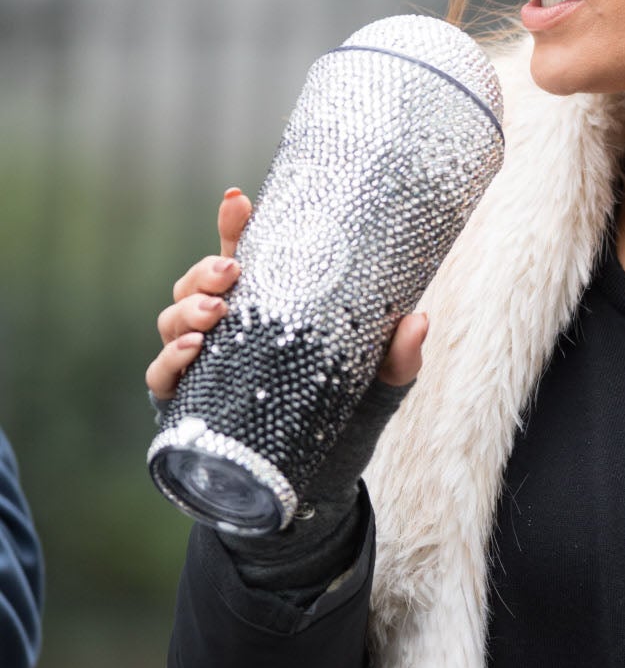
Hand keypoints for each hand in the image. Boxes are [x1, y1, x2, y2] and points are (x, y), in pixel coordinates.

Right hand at [145, 189, 429, 400]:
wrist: (327, 468)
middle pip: (198, 282)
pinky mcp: (187, 402)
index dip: (234, 223)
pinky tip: (192, 350)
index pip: (240, 254)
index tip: (239, 199)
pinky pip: (162, 375)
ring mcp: (201, 362)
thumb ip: (398, 353)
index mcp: (266, 305)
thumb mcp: (379, 377)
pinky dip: (169, 359)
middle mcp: (227, 327)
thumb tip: (418, 320)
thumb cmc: (347, 405)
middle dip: (206, 270)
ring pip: (174, 319)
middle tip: (233, 272)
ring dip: (188, 309)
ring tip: (216, 312)